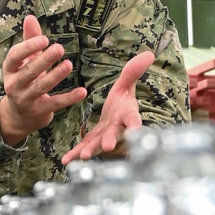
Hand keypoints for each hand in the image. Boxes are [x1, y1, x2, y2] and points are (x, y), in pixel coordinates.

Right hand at [0, 15, 87, 146]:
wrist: (20, 115)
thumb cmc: (24, 80)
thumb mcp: (24, 62)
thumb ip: (29, 40)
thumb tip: (30, 17)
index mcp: (10, 69)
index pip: (15, 56)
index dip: (28, 47)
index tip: (44, 39)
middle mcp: (14, 85)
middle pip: (29, 71)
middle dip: (44, 60)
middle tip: (59, 48)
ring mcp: (26, 100)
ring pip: (41, 87)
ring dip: (55, 76)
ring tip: (69, 64)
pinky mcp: (39, 111)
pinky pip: (55, 103)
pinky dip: (69, 98)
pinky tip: (82, 91)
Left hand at [61, 49, 154, 163]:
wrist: (113, 117)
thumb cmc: (122, 102)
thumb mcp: (126, 86)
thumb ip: (133, 72)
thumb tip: (149, 54)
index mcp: (126, 115)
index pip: (132, 118)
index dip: (135, 123)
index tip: (136, 128)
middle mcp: (117, 129)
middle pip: (115, 135)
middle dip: (112, 140)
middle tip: (109, 146)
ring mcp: (104, 138)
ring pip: (98, 145)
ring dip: (91, 151)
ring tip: (83, 156)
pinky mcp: (91, 143)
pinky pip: (83, 149)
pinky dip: (75, 155)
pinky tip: (65, 161)